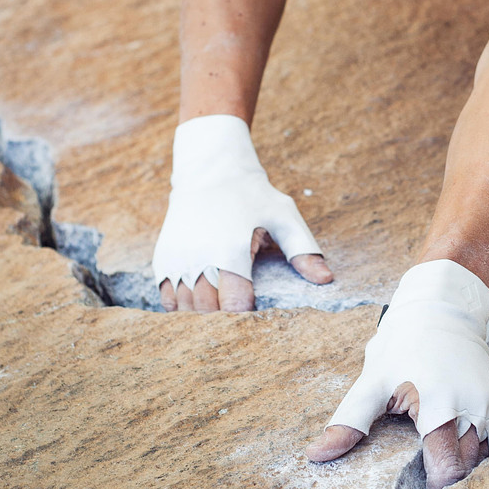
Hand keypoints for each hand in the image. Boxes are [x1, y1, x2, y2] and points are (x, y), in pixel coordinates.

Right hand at [153, 115, 330, 311]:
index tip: (259, 312)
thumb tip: (325, 280)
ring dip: (204, 314)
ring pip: (186, 309)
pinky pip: (168, 299)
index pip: (234, 306)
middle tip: (242, 312)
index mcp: (231, 251)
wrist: (210, 170)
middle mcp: (199, 259)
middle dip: (226, 319)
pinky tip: (202, 297)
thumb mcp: (284, 215)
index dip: (248, 316)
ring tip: (223, 304)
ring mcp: (177, 260)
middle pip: (209, 312)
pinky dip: (182, 306)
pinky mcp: (163, 259)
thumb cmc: (252, 195)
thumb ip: (304, 250)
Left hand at [306, 260, 488, 488]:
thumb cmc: (403, 345)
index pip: (446, 469)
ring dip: (457, 467)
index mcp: (440, 403)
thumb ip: (349, 421)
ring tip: (431, 470)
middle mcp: (474, 408)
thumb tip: (317, 457)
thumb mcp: (372, 380)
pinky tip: (450, 443)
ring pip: (479, 460)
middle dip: (442, 486)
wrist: (443, 309)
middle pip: (463, 470)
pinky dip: (472, 451)